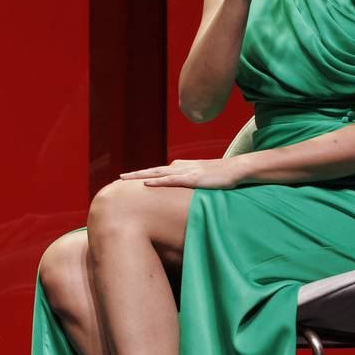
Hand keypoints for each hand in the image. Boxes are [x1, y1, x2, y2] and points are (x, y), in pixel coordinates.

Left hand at [119, 159, 238, 189]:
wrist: (237, 169)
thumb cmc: (221, 176)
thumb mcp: (201, 178)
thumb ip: (189, 181)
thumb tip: (181, 188)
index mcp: (180, 167)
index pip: (156, 172)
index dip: (141, 176)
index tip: (126, 180)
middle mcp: (179, 167)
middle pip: (151, 171)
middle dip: (133, 175)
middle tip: (117, 179)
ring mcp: (185, 171)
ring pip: (156, 174)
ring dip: (139, 176)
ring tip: (123, 179)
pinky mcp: (192, 178)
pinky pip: (171, 180)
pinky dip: (157, 182)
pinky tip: (145, 184)